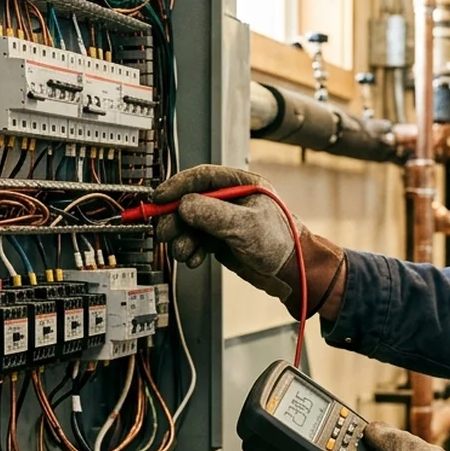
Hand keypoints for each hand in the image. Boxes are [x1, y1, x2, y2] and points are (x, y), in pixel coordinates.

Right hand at [154, 165, 338, 304]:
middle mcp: (231, 199)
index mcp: (242, 184)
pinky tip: (193, 258)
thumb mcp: (246, 225)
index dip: (178, 186)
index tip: (160, 197)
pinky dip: (191, 250)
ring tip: (183, 251)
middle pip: (191, 201)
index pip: (204, 177)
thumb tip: (184, 205)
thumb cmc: (281, 243)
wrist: (289, 272)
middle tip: (166, 232)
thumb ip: (214, 214)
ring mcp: (224, 220)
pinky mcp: (220, 238)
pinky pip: (197, 240)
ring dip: (182, 238)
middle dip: (176, 218)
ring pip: (191, 223)